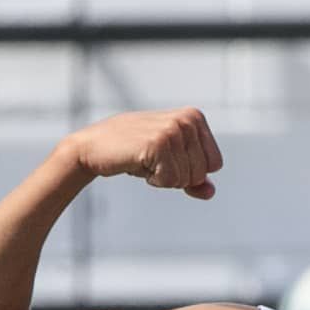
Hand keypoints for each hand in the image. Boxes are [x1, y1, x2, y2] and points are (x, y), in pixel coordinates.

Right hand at [67, 108, 223, 199]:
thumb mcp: (169, 161)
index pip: (214, 164)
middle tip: (153, 159)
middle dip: (177, 176)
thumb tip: (210, 192)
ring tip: (145, 159)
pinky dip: (155, 180)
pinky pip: (171, 180)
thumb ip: (194, 176)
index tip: (167, 158)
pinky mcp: (159, 143)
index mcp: (195, 117)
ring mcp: (174, 129)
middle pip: (202, 173)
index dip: (190, 171)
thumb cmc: (134, 152)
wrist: (94, 147)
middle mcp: (188, 119)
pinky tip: (139, 163)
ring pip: (187, 179)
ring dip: (164, 178)